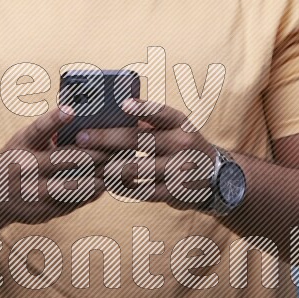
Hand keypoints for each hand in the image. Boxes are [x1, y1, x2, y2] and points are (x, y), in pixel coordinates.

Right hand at [0, 105, 111, 225]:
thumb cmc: (17, 160)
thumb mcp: (24, 141)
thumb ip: (47, 131)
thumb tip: (82, 116)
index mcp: (21, 145)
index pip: (38, 130)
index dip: (54, 120)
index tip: (72, 110)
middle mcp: (25, 169)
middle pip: (67, 160)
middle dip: (97, 153)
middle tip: (120, 146)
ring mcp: (34, 192)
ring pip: (75, 184)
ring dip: (100, 176)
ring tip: (121, 168)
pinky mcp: (43, 211)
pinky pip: (74, 201)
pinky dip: (93, 192)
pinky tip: (108, 184)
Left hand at [73, 97, 217, 210]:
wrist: (216, 180)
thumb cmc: (183, 148)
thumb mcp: (176, 130)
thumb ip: (150, 122)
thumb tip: (112, 112)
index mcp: (181, 124)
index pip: (162, 113)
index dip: (144, 108)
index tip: (123, 104)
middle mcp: (183, 145)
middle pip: (139, 140)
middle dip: (106, 139)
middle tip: (81, 138)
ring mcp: (180, 170)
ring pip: (135, 168)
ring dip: (108, 166)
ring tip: (88, 163)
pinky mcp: (175, 193)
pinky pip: (140, 190)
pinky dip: (121, 186)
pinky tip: (107, 182)